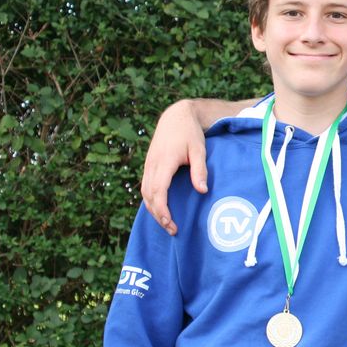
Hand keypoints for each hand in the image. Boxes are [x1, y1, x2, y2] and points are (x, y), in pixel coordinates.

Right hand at [141, 100, 208, 234]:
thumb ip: (199, 170)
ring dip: (153, 210)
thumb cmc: (190, 133)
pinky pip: (146, 186)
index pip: (158, 191)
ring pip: (145, 193)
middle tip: (172, 230)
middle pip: (149, 196)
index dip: (163, 210)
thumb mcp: (199, 150)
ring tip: (167, 223)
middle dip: (158, 215)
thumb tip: (202, 191)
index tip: (171, 223)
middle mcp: (152, 165)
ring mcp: (148, 165)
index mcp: (164, 162)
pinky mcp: (149, 165)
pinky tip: (160, 209)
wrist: (176, 116)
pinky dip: (151, 200)